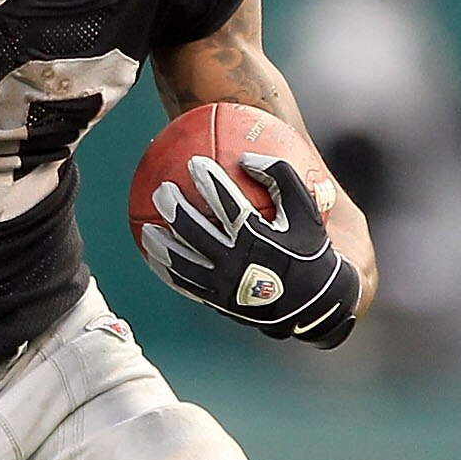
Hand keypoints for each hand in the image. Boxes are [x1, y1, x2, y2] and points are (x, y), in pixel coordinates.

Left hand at [136, 151, 360, 346]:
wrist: (314, 301)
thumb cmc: (308, 247)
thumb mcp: (307, 210)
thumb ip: (281, 177)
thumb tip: (247, 158)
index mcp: (259, 240)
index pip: (228, 206)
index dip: (209, 183)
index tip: (194, 163)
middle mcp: (237, 264)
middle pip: (196, 234)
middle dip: (176, 210)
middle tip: (161, 191)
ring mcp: (225, 286)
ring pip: (183, 264)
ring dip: (161, 245)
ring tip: (146, 228)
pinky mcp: (218, 301)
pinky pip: (186, 285)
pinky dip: (168, 271)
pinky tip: (155, 257)